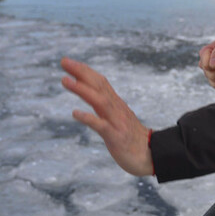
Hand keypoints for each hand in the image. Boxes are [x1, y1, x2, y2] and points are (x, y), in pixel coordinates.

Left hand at [60, 57, 153, 175]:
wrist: (151, 154)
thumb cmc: (132, 138)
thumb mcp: (118, 118)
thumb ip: (106, 106)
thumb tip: (92, 95)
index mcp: (116, 103)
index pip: (99, 81)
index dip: (84, 71)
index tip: (68, 62)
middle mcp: (116, 108)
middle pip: (99, 85)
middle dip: (81, 72)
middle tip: (64, 61)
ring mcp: (116, 121)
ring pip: (99, 101)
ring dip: (82, 89)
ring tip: (65, 80)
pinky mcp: (116, 136)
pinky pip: (101, 126)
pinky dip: (88, 118)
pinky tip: (75, 113)